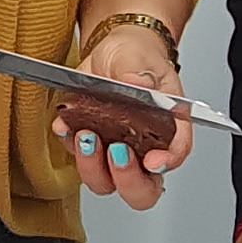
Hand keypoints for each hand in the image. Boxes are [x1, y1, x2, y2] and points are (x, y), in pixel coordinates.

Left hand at [52, 20, 192, 210]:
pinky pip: (75, 157)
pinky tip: (65, 124)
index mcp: (170, 129)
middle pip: (142, 189)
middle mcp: (145, 149)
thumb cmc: (138, 57)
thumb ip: (138, 72)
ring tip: (87, 135)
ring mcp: (115, 152)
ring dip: (92, 166)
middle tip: (117, 151)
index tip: (152, 161)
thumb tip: (137, 84)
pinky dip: (67, 143)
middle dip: (127, 178)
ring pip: (105, 182)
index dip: (167, 163)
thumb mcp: (140, 57)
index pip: (176, 154)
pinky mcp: (88, 146)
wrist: (113, 53)